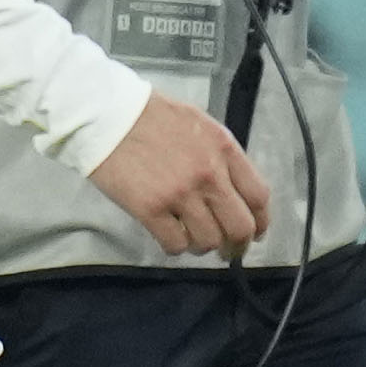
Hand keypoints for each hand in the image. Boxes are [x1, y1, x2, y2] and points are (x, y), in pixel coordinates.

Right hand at [88, 93, 272, 255]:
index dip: (260, 222)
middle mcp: (208, 174)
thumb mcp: (198, 124)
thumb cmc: (150, 116)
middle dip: (237, 246)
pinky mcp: (150, 209)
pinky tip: (169, 237)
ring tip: (192, 241)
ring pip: (208, 241)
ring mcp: (180, 194)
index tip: (254, 232)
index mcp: (223, 148)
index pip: (258, 196)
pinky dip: (176, 248)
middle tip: (227, 251)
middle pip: (240, 227)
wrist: (106, 115)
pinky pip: (175, 245)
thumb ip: (220, 155)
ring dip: (203, 247)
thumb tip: (232, 189)